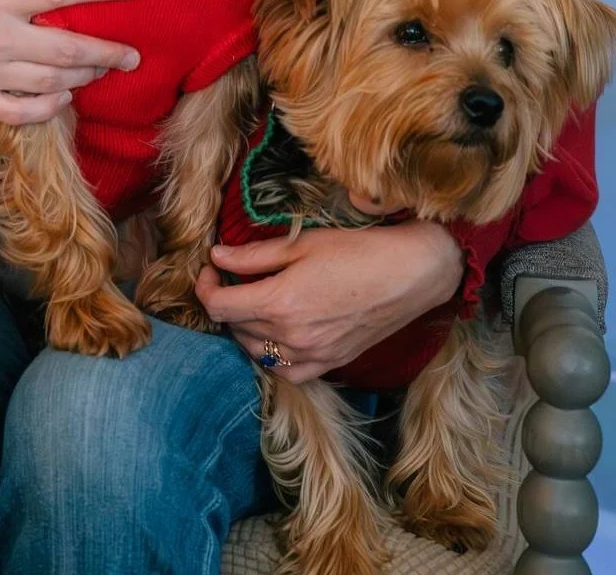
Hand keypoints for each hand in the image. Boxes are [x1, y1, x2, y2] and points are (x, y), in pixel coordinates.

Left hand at [195, 222, 463, 382]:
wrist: (409, 275)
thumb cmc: (356, 251)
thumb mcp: (300, 244)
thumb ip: (254, 256)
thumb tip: (216, 257)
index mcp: (280, 302)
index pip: (220, 306)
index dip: (206, 286)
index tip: (211, 269)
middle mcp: (292, 336)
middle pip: (236, 327)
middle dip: (226, 302)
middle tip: (234, 279)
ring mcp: (312, 355)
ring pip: (256, 352)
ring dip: (245, 329)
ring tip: (254, 303)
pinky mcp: (330, 364)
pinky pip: (286, 372)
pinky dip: (272, 356)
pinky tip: (276, 336)